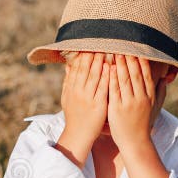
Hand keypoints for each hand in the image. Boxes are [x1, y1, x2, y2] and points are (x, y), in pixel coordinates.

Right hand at [56, 52, 110, 166]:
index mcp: (71, 89)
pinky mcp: (98, 105)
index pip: (76, 68)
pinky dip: (106, 77)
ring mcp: (88, 98)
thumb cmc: (74, 116)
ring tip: (107, 50)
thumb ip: (68, 81)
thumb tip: (68, 65)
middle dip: (92, 55)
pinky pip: (103, 88)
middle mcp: (78, 92)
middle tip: (100, 42)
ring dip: (100, 62)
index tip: (89, 44)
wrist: (78, 135)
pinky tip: (111, 67)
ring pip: (94, 76)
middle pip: (85, 69)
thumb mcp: (66, 98)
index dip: (82, 55)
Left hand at [107, 54, 165, 150]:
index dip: (142, 61)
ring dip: (120, 64)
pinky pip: (114, 90)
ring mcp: (129, 103)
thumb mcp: (155, 108)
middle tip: (124, 45)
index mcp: (149, 96)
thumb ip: (160, 92)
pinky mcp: (117, 109)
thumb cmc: (143, 124)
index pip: (146, 74)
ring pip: (125, 80)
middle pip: (135, 74)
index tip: (137, 49)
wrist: (136, 143)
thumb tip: (165, 78)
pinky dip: (112, 78)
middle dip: (130, 59)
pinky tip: (109, 68)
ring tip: (115, 52)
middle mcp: (140, 98)